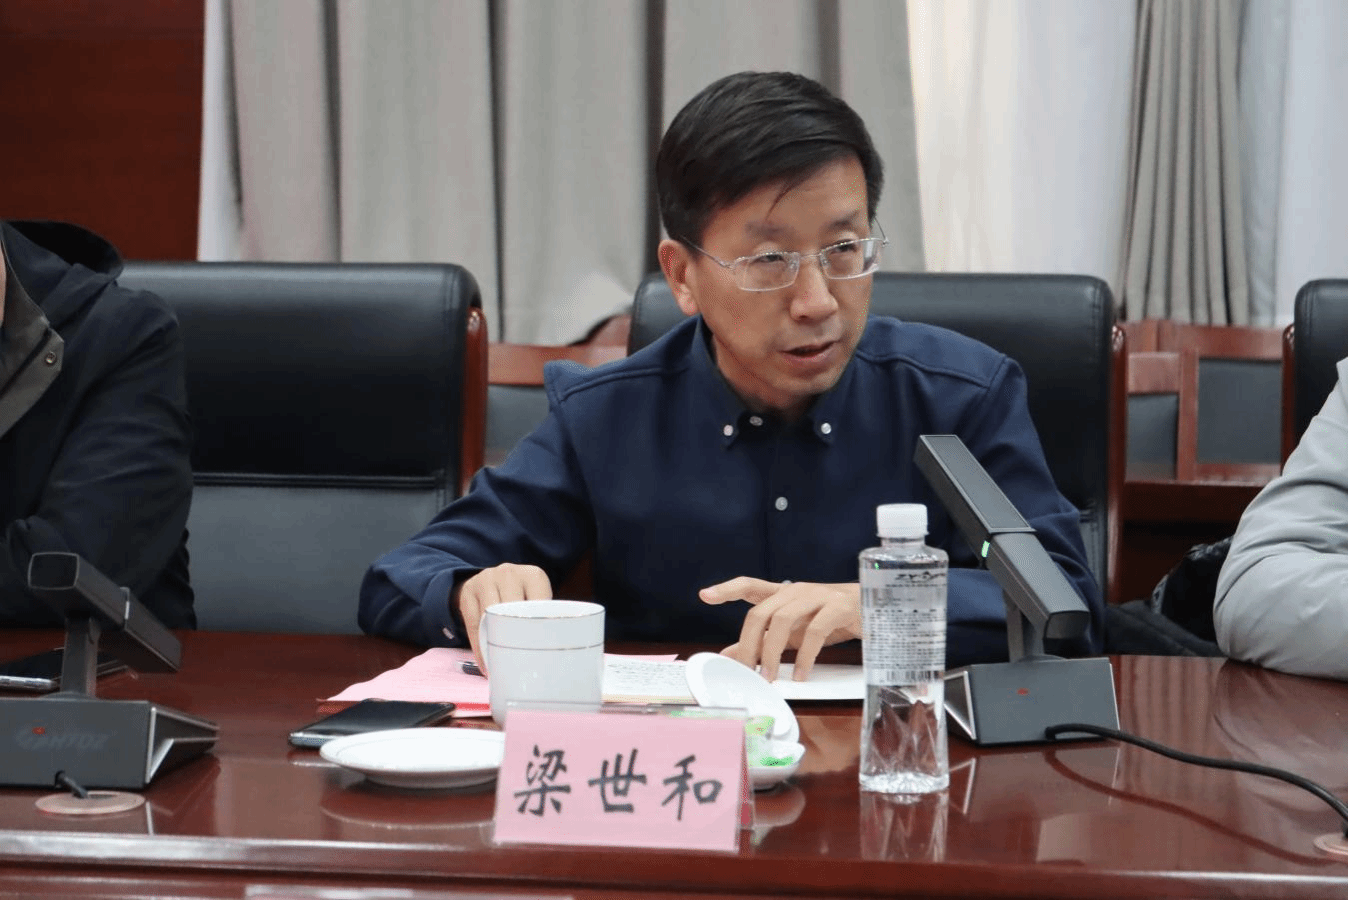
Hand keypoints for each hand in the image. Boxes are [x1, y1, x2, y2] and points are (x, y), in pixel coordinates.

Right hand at [455, 563, 552, 674]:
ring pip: (492, 617)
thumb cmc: (521, 596)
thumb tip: (549, 650)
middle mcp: (509, 574)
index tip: (540, 652)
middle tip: (521, 666)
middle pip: (513, 611)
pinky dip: (480, 648)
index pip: (540, 605)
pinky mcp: (468, 592)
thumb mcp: (536, 598)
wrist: (489, 580)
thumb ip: (542, 617)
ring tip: (502, 668)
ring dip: (496, 646)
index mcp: (533, 575)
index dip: (539, 630)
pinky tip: (487, 665)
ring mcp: (486, 580)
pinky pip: (474, 625)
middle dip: (516, 639)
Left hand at [700, 577, 860, 681]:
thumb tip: (730, 655)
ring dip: (772, 651)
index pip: (749, 585)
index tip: (704, 596)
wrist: (875, 608)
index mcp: (782, 593)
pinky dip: (805, 656)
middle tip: (746, 672)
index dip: (727, 589)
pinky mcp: (838, 607)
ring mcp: (817, 596)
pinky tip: (801, 674)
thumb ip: (762, 641)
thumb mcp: (792, 632)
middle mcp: (795, 591)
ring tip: (770, 677)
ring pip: (783, 620)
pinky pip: (815, 631)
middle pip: (760, 612)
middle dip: (749, 644)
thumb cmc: (828, 619)